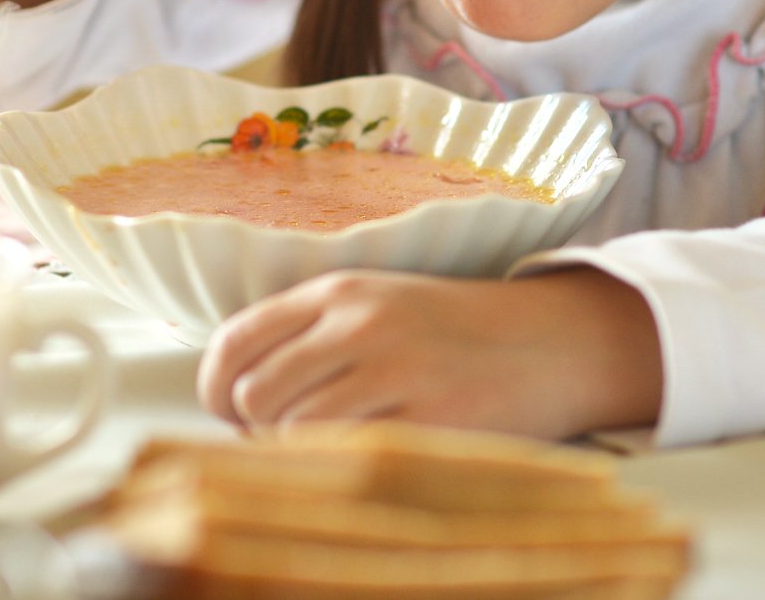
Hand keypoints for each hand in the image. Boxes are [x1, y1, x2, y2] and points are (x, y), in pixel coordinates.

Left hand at [196, 268, 663, 440]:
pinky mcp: (434, 420)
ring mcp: (399, 372)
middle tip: (284, 442)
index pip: (235, 340)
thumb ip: (306, 335)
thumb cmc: (447, 332)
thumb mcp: (372, 304)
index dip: (216, 388)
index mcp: (337, 292)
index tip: (230, 414)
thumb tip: (232, 398)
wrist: (548, 342)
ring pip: (296, 433)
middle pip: (255, 396)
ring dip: (299, 457)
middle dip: (257, 432)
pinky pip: (353, 459)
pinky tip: (364, 463)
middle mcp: (361, 325)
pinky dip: (343, 472)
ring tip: (329, 452)